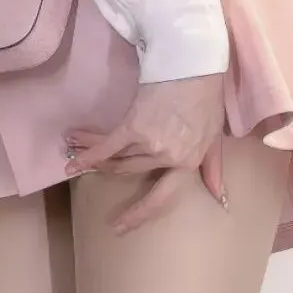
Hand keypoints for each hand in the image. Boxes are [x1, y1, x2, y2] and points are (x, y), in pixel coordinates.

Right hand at [65, 74, 228, 234]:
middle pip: (130, 170)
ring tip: (73, 151)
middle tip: (86, 173)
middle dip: (105, 170)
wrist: (193, 65)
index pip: (163, 198)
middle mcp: (168, 158)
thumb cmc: (205, 97)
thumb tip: (220, 198)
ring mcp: (150, 144)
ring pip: (116, 158)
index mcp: (188, 163)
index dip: (140, 214)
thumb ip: (213, 168)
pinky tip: (73, 156)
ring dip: (92, 156)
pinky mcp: (134, 126)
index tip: (121, 226)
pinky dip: (89, 152)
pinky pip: (107, 146)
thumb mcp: (213, 136)